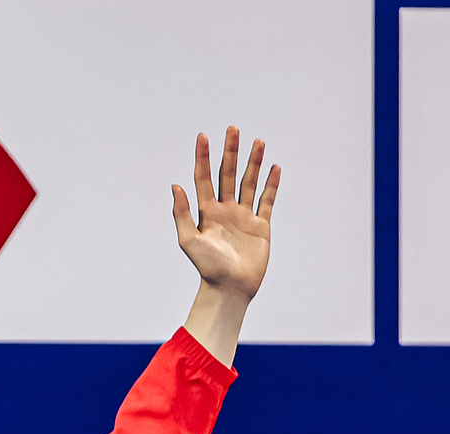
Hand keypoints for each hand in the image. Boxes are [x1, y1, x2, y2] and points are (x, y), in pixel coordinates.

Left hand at [173, 128, 279, 302]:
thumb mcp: (189, 240)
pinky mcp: (260, 226)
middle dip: (230, 152)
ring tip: (258, 141)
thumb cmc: (208, 267)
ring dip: (253, 163)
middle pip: (228, 174)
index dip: (202, 157)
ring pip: (249, 183)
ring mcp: (244, 216)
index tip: (203, 136)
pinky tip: (273, 168)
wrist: (230, 288)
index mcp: (206, 212)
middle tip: (233, 129)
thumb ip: (182, 213)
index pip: (203, 178)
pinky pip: (266, 201)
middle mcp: (225, 210)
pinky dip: (271, 184)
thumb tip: (175, 185)